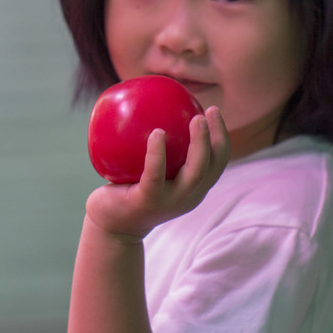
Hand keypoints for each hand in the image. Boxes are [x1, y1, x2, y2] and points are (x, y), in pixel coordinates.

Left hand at [85, 106, 229, 240]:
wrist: (111, 226)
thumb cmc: (129, 192)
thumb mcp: (149, 172)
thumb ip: (159, 150)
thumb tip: (156, 107)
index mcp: (193, 189)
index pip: (217, 163)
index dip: (221, 137)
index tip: (212, 111)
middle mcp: (187, 197)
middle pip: (213, 167)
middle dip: (217, 138)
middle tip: (207, 111)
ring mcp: (169, 202)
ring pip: (194, 173)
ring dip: (199, 144)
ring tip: (194, 118)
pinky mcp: (146, 202)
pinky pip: (155, 174)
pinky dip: (158, 153)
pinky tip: (157, 133)